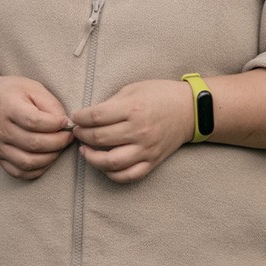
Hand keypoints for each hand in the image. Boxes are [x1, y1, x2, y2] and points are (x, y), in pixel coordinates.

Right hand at [0, 75, 74, 180]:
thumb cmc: (14, 93)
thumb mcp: (33, 88)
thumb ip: (50, 105)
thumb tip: (65, 125)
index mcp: (8, 107)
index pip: (33, 122)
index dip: (54, 124)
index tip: (66, 122)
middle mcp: (0, 129)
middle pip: (33, 144)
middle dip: (58, 142)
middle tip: (68, 136)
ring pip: (27, 162)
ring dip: (50, 158)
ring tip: (59, 147)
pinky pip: (20, 172)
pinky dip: (38, 169)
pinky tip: (47, 158)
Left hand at [72, 80, 194, 183]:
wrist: (190, 110)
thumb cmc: (160, 95)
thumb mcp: (134, 89)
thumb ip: (111, 103)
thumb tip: (87, 116)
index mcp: (133, 108)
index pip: (96, 116)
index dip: (80, 118)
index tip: (75, 117)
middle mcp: (139, 131)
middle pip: (99, 138)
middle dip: (81, 135)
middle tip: (77, 131)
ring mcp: (146, 149)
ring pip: (110, 162)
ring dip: (91, 158)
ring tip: (85, 150)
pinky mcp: (152, 162)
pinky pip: (128, 176)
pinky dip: (111, 174)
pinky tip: (103, 164)